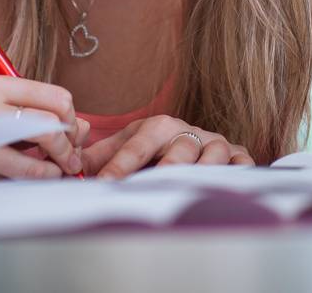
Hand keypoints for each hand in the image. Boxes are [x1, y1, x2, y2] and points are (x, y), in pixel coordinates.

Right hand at [0, 76, 89, 180]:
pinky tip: (45, 175)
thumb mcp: (1, 108)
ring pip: (40, 139)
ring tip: (62, 169)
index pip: (56, 96)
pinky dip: (42, 173)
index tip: (71, 132)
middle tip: (71, 157)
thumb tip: (83, 128)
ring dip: (60, 160)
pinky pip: (21, 169)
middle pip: (51, 118)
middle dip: (69, 141)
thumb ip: (38, 112)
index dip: (71, 117)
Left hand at [81, 115, 252, 179]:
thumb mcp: (128, 144)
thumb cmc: (156, 147)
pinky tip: (231, 184)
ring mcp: (216, 144)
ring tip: (191, 185)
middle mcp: (190, 132)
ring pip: (213, 155)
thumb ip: (100, 156)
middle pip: (180, 147)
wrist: (194, 139)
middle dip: (167, 166)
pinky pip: (242, 164)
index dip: (121, 164)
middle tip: (155, 182)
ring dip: (203, 170)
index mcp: (160, 126)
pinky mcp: (237, 157)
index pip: (138, 145)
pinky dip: (239, 172)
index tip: (105, 184)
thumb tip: (70, 166)